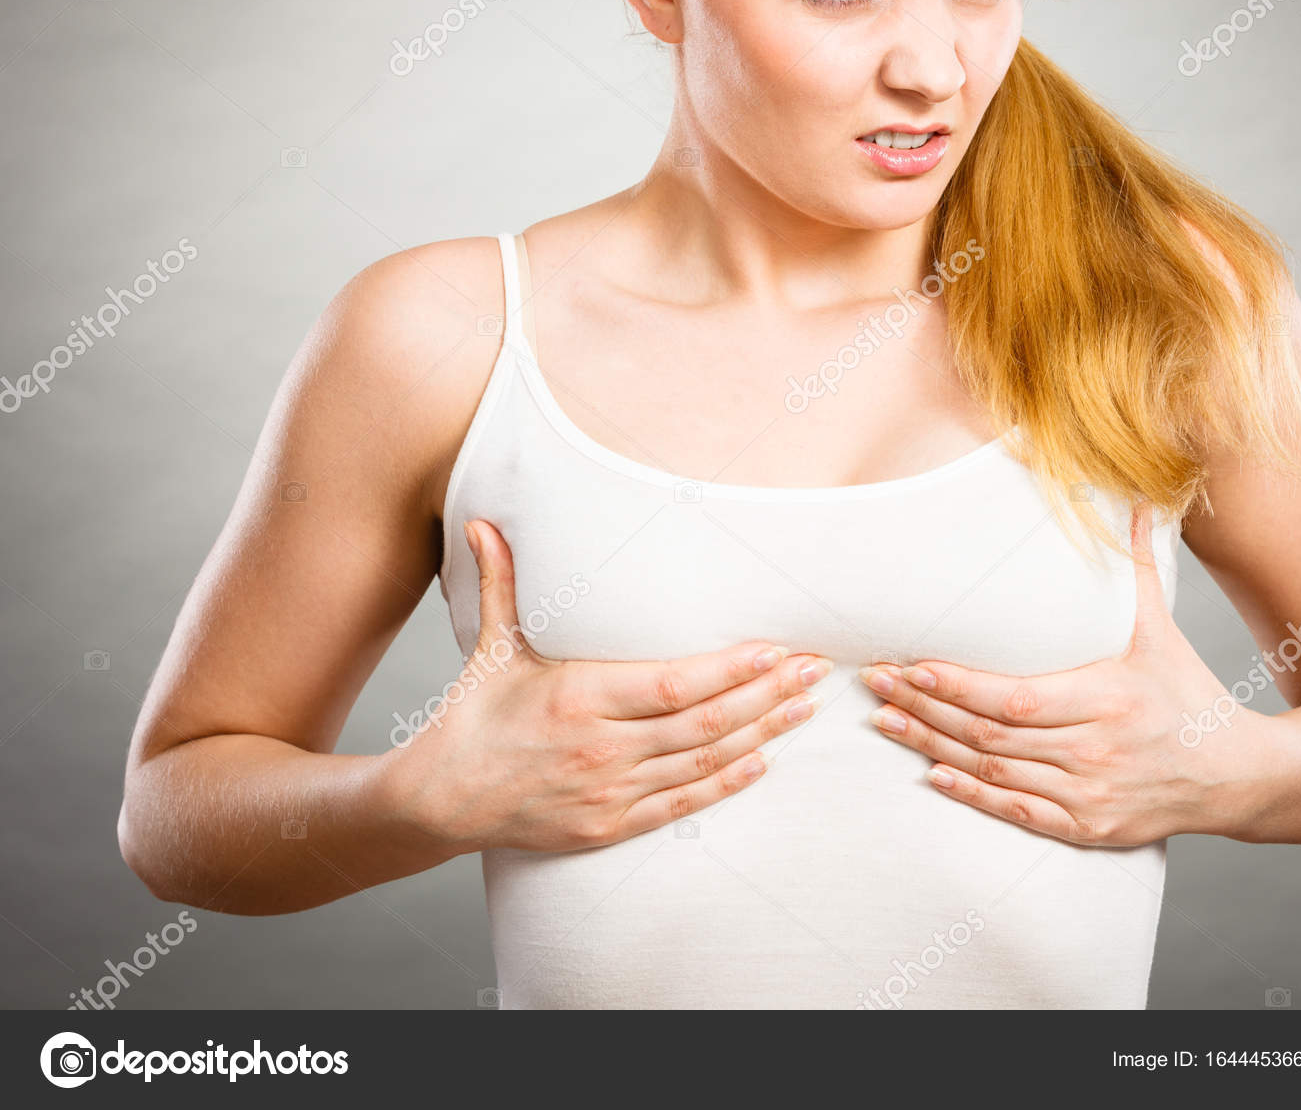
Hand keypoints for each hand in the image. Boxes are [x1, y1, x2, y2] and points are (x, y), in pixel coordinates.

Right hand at [382, 519, 830, 852]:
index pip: (675, 685)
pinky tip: (763, 761)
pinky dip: (727, 782)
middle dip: (768, 695)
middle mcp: (602, 748)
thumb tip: (481, 521)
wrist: (437, 802)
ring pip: (704, 761)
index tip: (774, 648)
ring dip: (763, 734)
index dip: (733, 669)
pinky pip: (683, 803)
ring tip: (805, 708)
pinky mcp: (610, 826)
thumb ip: (501, 583)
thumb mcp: (490, 648)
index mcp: (579, 697)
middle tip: (815, 671)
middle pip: (705, 722)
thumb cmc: (472, 719)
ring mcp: (609, 792)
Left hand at [860, 503, 1273, 845]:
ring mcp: (1090, 795)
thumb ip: (1137, 567)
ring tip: (884, 722)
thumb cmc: (1190, 696)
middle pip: (990, 732)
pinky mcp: (1088, 829)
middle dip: (924, 707)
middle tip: (873, 684)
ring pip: (993, 770)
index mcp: (1109, 698)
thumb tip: (1132, 499)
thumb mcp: (1162, 630)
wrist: (1238, 775)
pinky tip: (931, 774)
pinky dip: (971, 794)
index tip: (911, 665)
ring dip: (932, 747)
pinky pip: (1017, 812)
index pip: (1015, 696)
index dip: (958, 685)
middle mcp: (1095, 750)